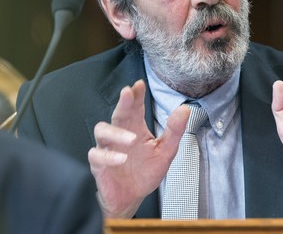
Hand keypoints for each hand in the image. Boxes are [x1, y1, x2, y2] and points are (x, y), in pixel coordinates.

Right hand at [87, 79, 189, 217]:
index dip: (136, 95)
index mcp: (135, 128)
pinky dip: (109, 156)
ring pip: (101, 131)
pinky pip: (97, 155)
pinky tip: (122, 159)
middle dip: (123, 103)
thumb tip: (184, 109)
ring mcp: (108, 148)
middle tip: (128, 93)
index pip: (134, 107)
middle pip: (118, 114)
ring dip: (116, 132)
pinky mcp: (100, 165)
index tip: (140, 84)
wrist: (132, 198)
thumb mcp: (166, 151)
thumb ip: (174, 131)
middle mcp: (119, 135)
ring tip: (131, 138)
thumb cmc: (145, 172)